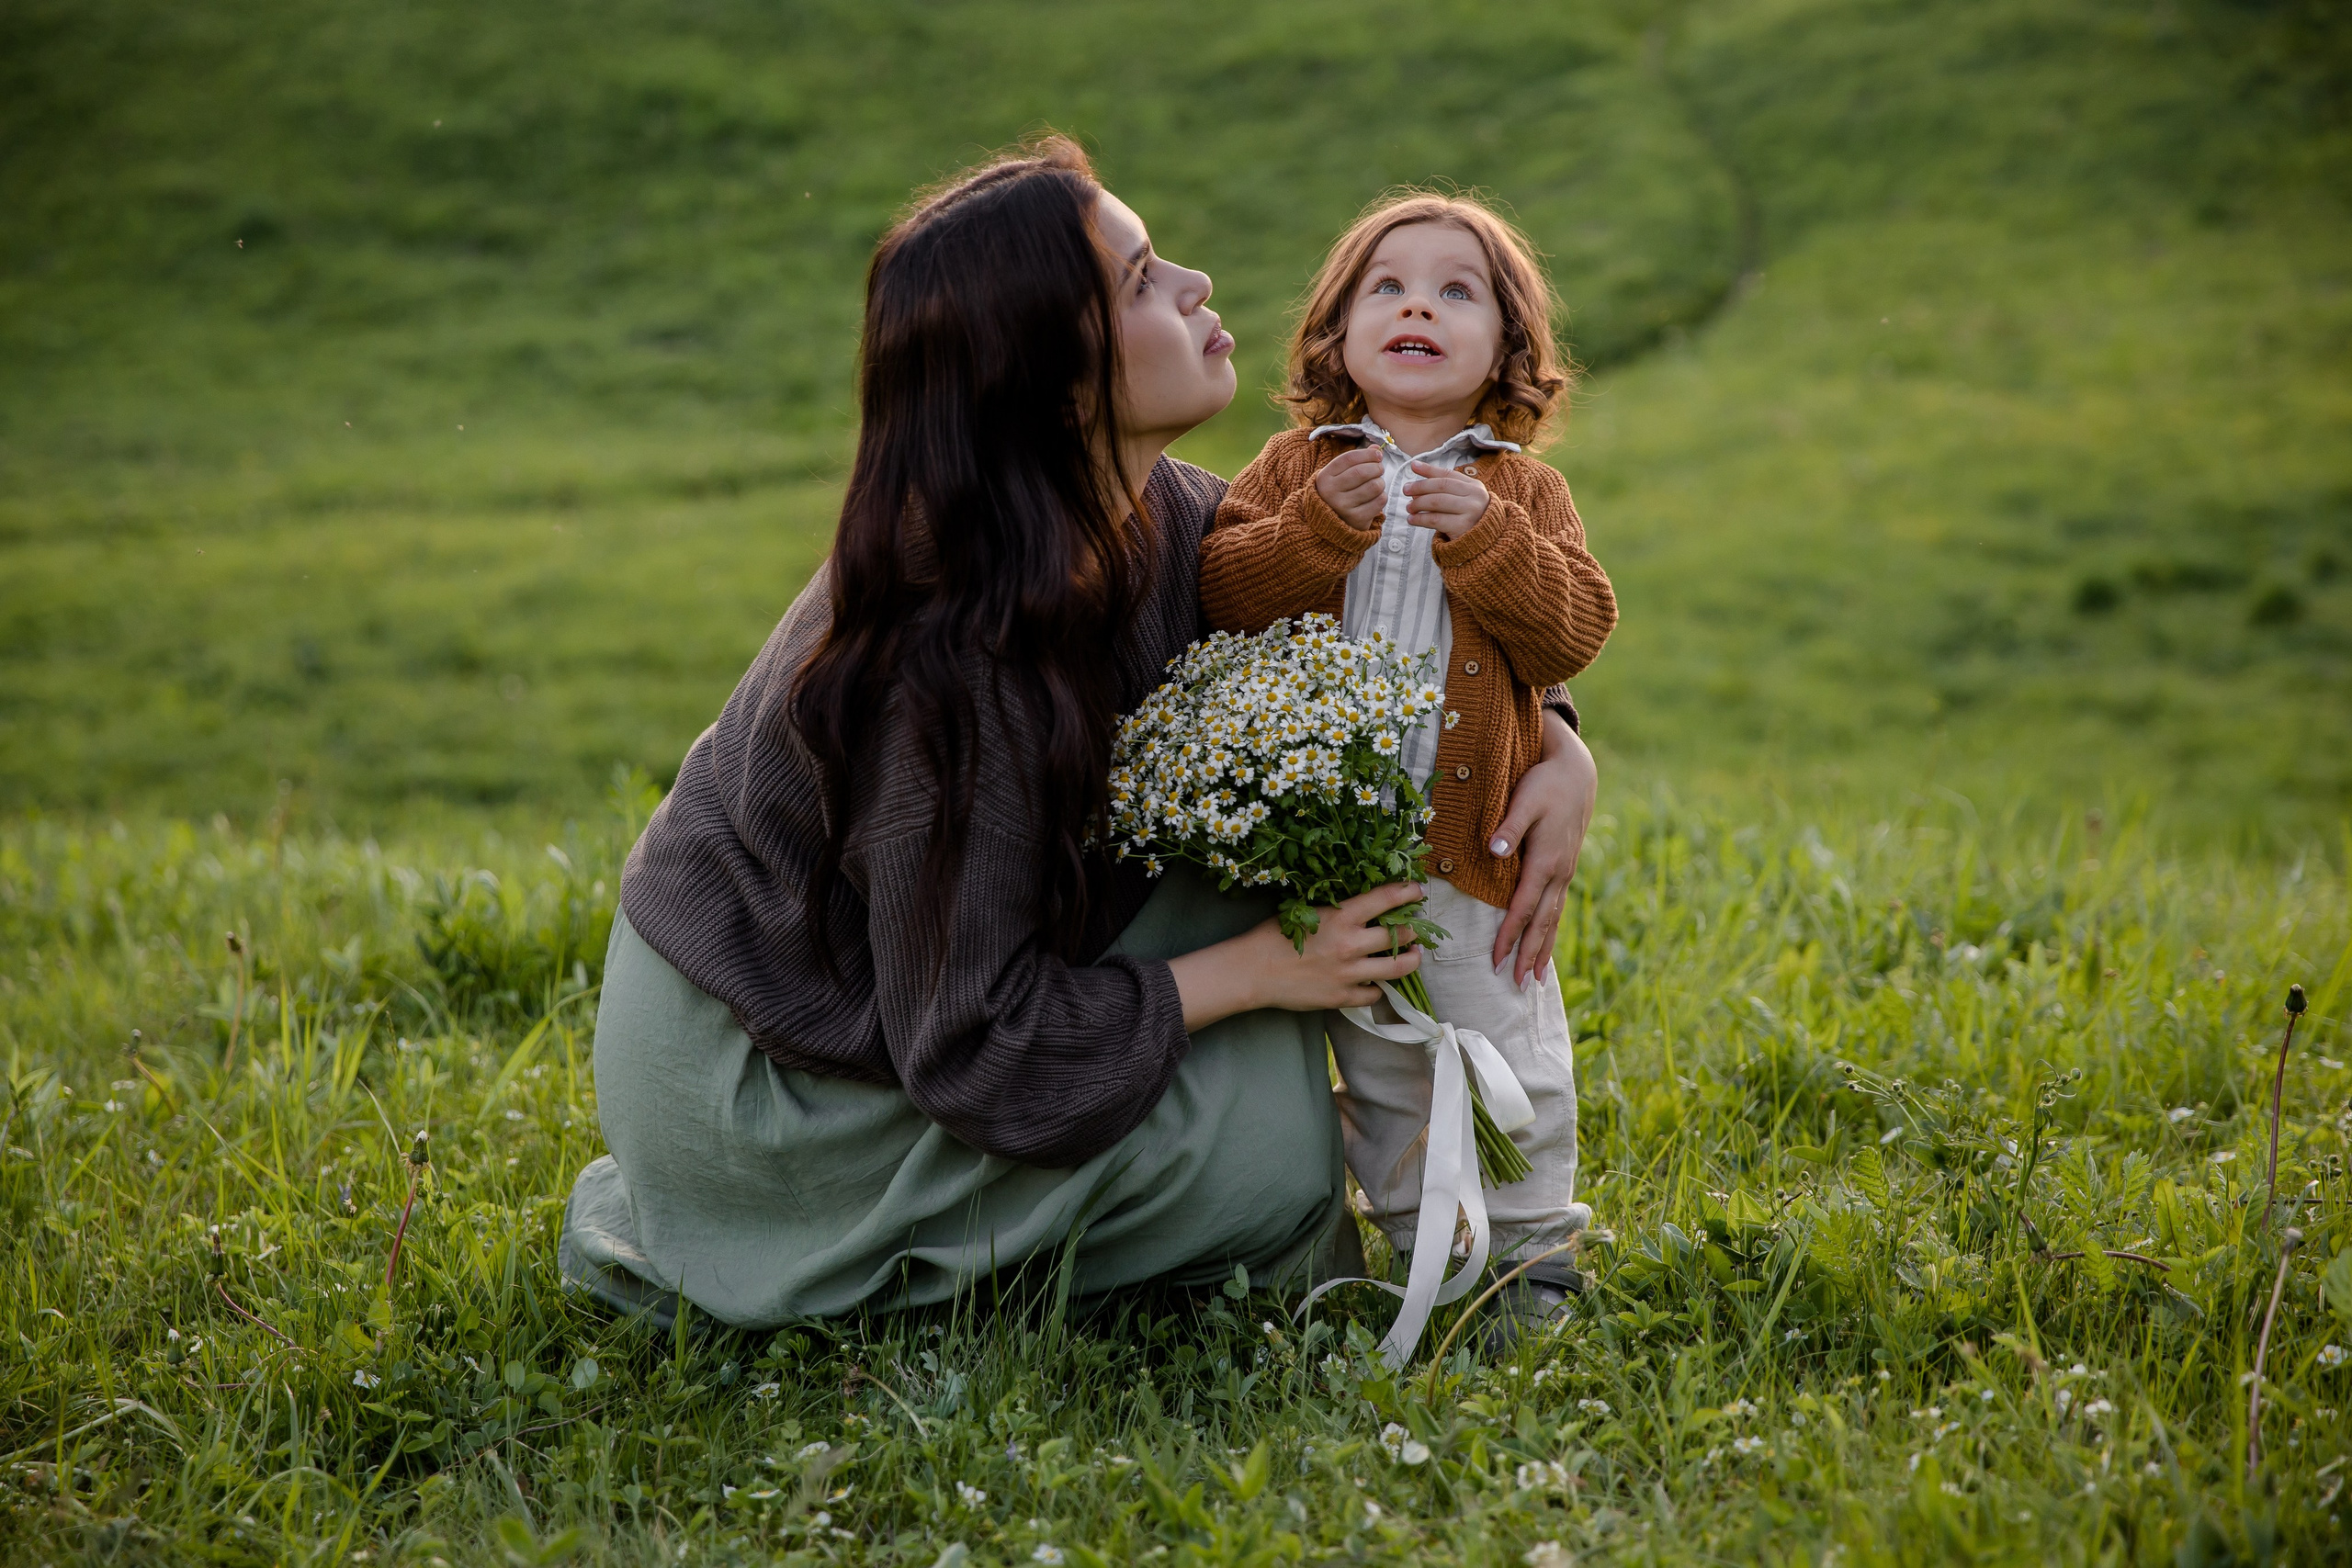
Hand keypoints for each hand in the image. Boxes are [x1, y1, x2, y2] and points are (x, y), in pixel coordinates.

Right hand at [1169, 882, 1425, 1030]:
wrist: (1253, 971)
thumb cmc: (1272, 935)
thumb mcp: (1306, 911)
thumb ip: (1336, 911)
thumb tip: (1361, 907)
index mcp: (1342, 917)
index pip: (1386, 899)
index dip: (1408, 892)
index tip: (1418, 891)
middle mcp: (1351, 944)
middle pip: (1400, 936)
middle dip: (1414, 930)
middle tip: (1417, 928)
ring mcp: (1349, 974)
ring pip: (1397, 968)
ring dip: (1410, 960)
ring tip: (1413, 956)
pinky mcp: (1342, 997)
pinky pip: (1373, 994)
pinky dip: (1377, 987)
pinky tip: (1375, 982)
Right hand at [1312, 448, 1386, 530]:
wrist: (1331, 523)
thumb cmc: (1339, 492)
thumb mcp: (1340, 474)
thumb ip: (1357, 460)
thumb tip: (1376, 449)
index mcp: (1325, 477)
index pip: (1349, 459)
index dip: (1367, 454)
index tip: (1378, 454)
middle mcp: (1331, 492)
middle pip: (1362, 472)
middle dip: (1376, 467)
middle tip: (1379, 469)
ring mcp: (1343, 507)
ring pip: (1374, 486)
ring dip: (1380, 482)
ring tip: (1376, 484)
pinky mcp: (1356, 519)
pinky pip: (1379, 501)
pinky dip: (1382, 497)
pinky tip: (1375, 498)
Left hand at [1402, 461, 1489, 540]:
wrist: (1482, 544)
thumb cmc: (1466, 520)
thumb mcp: (1460, 500)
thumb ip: (1442, 489)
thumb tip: (1415, 475)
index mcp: (1474, 486)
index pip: (1448, 474)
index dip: (1429, 470)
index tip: (1413, 466)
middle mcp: (1475, 496)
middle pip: (1441, 486)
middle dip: (1420, 487)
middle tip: (1406, 490)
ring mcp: (1471, 511)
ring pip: (1437, 501)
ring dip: (1418, 503)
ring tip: (1409, 507)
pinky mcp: (1463, 526)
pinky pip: (1435, 519)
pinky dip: (1420, 518)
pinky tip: (1412, 519)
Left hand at [1488, 714, 1596, 984]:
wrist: (1576, 773)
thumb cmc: (1545, 784)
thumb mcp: (1525, 799)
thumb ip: (1509, 826)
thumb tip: (1494, 850)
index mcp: (1546, 860)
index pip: (1523, 907)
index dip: (1509, 934)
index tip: (1497, 958)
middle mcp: (1559, 873)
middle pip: (1541, 922)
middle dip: (1528, 954)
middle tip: (1518, 984)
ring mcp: (1564, 873)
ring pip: (1553, 919)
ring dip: (1543, 950)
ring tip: (1536, 979)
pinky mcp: (1564, 869)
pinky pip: (1557, 908)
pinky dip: (1550, 932)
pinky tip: (1545, 947)